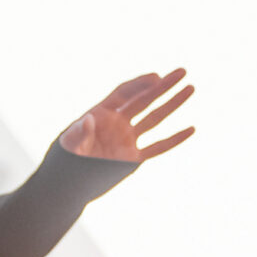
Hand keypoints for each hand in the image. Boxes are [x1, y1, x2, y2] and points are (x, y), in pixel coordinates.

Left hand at [59, 68, 195, 163]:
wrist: (69, 184)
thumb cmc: (65, 160)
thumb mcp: (69, 145)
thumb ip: (78, 133)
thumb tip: (87, 120)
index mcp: (102, 113)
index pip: (125, 92)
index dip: (140, 84)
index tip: (156, 77)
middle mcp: (118, 122)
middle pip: (145, 99)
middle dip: (163, 86)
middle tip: (182, 71)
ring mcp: (127, 139)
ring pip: (155, 119)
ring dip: (172, 104)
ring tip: (190, 88)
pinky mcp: (133, 158)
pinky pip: (158, 147)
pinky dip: (174, 139)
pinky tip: (191, 129)